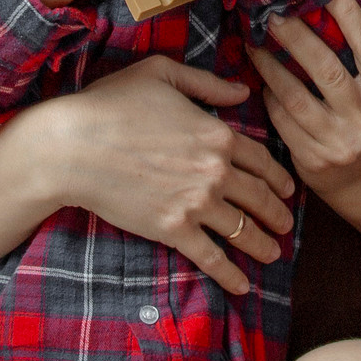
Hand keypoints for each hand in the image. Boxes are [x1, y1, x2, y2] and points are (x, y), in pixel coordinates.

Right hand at [27, 56, 297, 293]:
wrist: (72, 147)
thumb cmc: (110, 104)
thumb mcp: (162, 74)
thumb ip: (207, 84)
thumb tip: (242, 92)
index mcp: (218, 134)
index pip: (262, 159)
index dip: (279, 177)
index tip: (288, 189)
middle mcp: (216, 172)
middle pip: (260, 197)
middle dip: (277, 214)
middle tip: (287, 226)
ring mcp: (196, 204)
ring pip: (242, 229)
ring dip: (262, 245)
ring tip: (274, 254)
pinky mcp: (173, 230)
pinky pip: (210, 256)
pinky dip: (230, 273)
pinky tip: (243, 286)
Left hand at [252, 0, 360, 197]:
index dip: (348, 12)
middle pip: (328, 70)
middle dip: (297, 37)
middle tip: (272, 12)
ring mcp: (340, 142)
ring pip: (297, 97)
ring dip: (270, 67)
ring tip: (252, 42)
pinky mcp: (313, 160)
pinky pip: (283, 121)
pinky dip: (269, 98)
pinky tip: (258, 81)